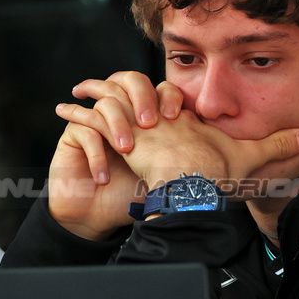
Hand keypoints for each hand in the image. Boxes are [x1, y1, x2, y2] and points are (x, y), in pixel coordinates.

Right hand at [44, 71, 183, 240]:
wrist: (99, 219)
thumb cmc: (133, 196)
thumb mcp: (167, 175)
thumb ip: (189, 156)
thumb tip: (225, 147)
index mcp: (145, 116)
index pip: (159, 88)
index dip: (168, 96)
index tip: (175, 116)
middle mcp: (120, 112)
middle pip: (130, 79)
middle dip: (142, 98)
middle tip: (149, 124)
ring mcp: (95, 120)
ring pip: (106, 102)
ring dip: (118, 126)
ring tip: (126, 152)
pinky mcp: (73, 135)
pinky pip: (84, 130)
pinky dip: (97, 155)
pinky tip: (103, 178)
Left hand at [58, 90, 298, 193]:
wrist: (197, 184)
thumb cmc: (220, 174)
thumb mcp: (250, 158)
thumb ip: (275, 146)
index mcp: (186, 120)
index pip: (166, 99)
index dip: (154, 95)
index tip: (146, 93)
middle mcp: (160, 117)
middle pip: (135, 92)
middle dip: (115, 87)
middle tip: (95, 84)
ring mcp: (140, 125)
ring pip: (111, 101)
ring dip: (91, 97)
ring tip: (73, 95)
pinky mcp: (122, 134)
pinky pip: (93, 119)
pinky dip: (77, 114)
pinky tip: (62, 108)